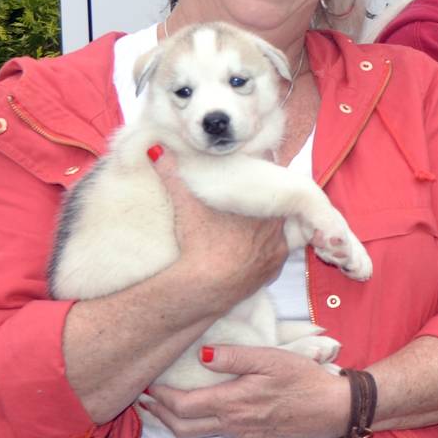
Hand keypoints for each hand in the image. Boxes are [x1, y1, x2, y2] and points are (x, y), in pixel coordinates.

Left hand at [140, 344, 346, 437]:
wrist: (333, 409)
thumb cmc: (304, 379)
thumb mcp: (271, 358)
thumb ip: (235, 356)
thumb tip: (202, 355)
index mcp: (233, 403)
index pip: (182, 406)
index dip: (159, 397)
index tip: (148, 383)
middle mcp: (233, 425)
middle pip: (181, 427)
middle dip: (158, 414)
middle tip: (144, 399)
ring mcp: (243, 437)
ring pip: (198, 434)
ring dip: (176, 421)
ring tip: (164, 406)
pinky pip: (220, 435)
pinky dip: (202, 424)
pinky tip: (205, 410)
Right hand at [154, 147, 287, 314]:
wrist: (205, 287)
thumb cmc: (199, 243)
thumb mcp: (185, 206)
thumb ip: (173, 175)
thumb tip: (157, 150)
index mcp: (261, 206)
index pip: (271, 178)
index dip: (262, 171)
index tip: (254, 167)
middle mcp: (276, 226)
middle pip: (278, 204)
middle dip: (266, 199)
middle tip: (251, 196)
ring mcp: (276, 250)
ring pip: (280, 229)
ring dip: (268, 225)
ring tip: (252, 222)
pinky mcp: (272, 271)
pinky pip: (275, 255)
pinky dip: (266, 250)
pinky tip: (252, 247)